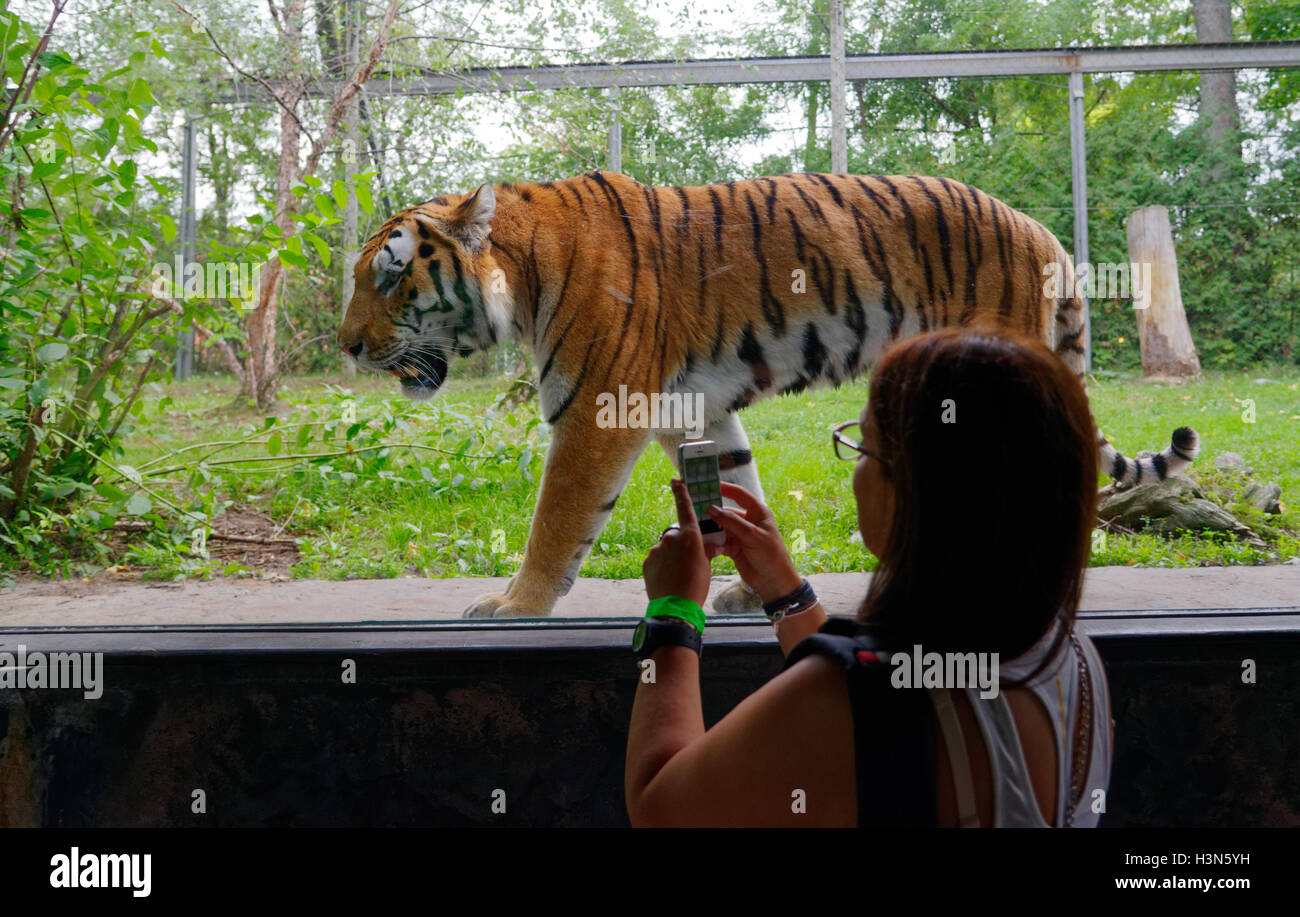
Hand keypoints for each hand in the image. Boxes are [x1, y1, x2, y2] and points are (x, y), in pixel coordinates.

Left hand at [642, 478, 711, 606]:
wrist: (675, 607)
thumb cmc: (696, 585)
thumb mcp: (706, 564)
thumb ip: (703, 549)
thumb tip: (705, 543)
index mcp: (689, 536)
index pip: (685, 508)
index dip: (681, 492)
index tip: (676, 480)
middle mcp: (670, 538)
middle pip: (676, 535)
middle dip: (681, 545)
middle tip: (688, 563)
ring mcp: (656, 550)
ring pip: (666, 549)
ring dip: (671, 557)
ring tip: (678, 575)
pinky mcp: (647, 562)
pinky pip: (656, 559)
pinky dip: (662, 566)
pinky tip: (668, 579)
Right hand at [707, 482, 803, 604]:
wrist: (774, 581)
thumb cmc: (770, 555)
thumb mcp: (752, 535)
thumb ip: (731, 522)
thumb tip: (712, 509)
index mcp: (757, 512)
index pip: (739, 494)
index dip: (725, 488)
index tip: (708, 484)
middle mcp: (748, 521)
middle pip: (726, 511)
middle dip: (712, 510)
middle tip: (694, 507)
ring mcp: (739, 534)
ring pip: (720, 526)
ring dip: (709, 527)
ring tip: (695, 525)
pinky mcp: (733, 547)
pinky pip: (718, 540)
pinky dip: (711, 541)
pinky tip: (702, 542)